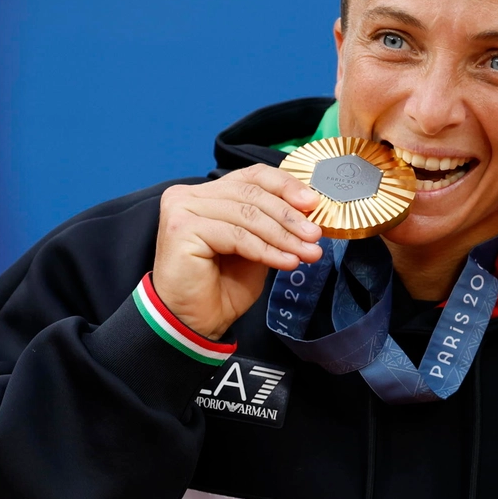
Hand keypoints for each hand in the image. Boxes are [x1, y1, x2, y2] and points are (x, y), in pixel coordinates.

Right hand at [152, 165, 322, 339]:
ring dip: (283, 235)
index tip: (313, 204)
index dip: (286, 186)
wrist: (194, 322)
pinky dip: (266, 250)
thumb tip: (309, 212)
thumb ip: (273, 225)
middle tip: (316, 235)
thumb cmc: (222, 286)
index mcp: (209, 193)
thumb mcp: (257, 247)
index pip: (253, 176)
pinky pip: (236, 235)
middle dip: (290, 217)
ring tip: (306, 252)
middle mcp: (191, 195)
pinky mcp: (182, 228)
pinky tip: (286, 261)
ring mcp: (183, 209)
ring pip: (247, 215)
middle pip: (252, 194)